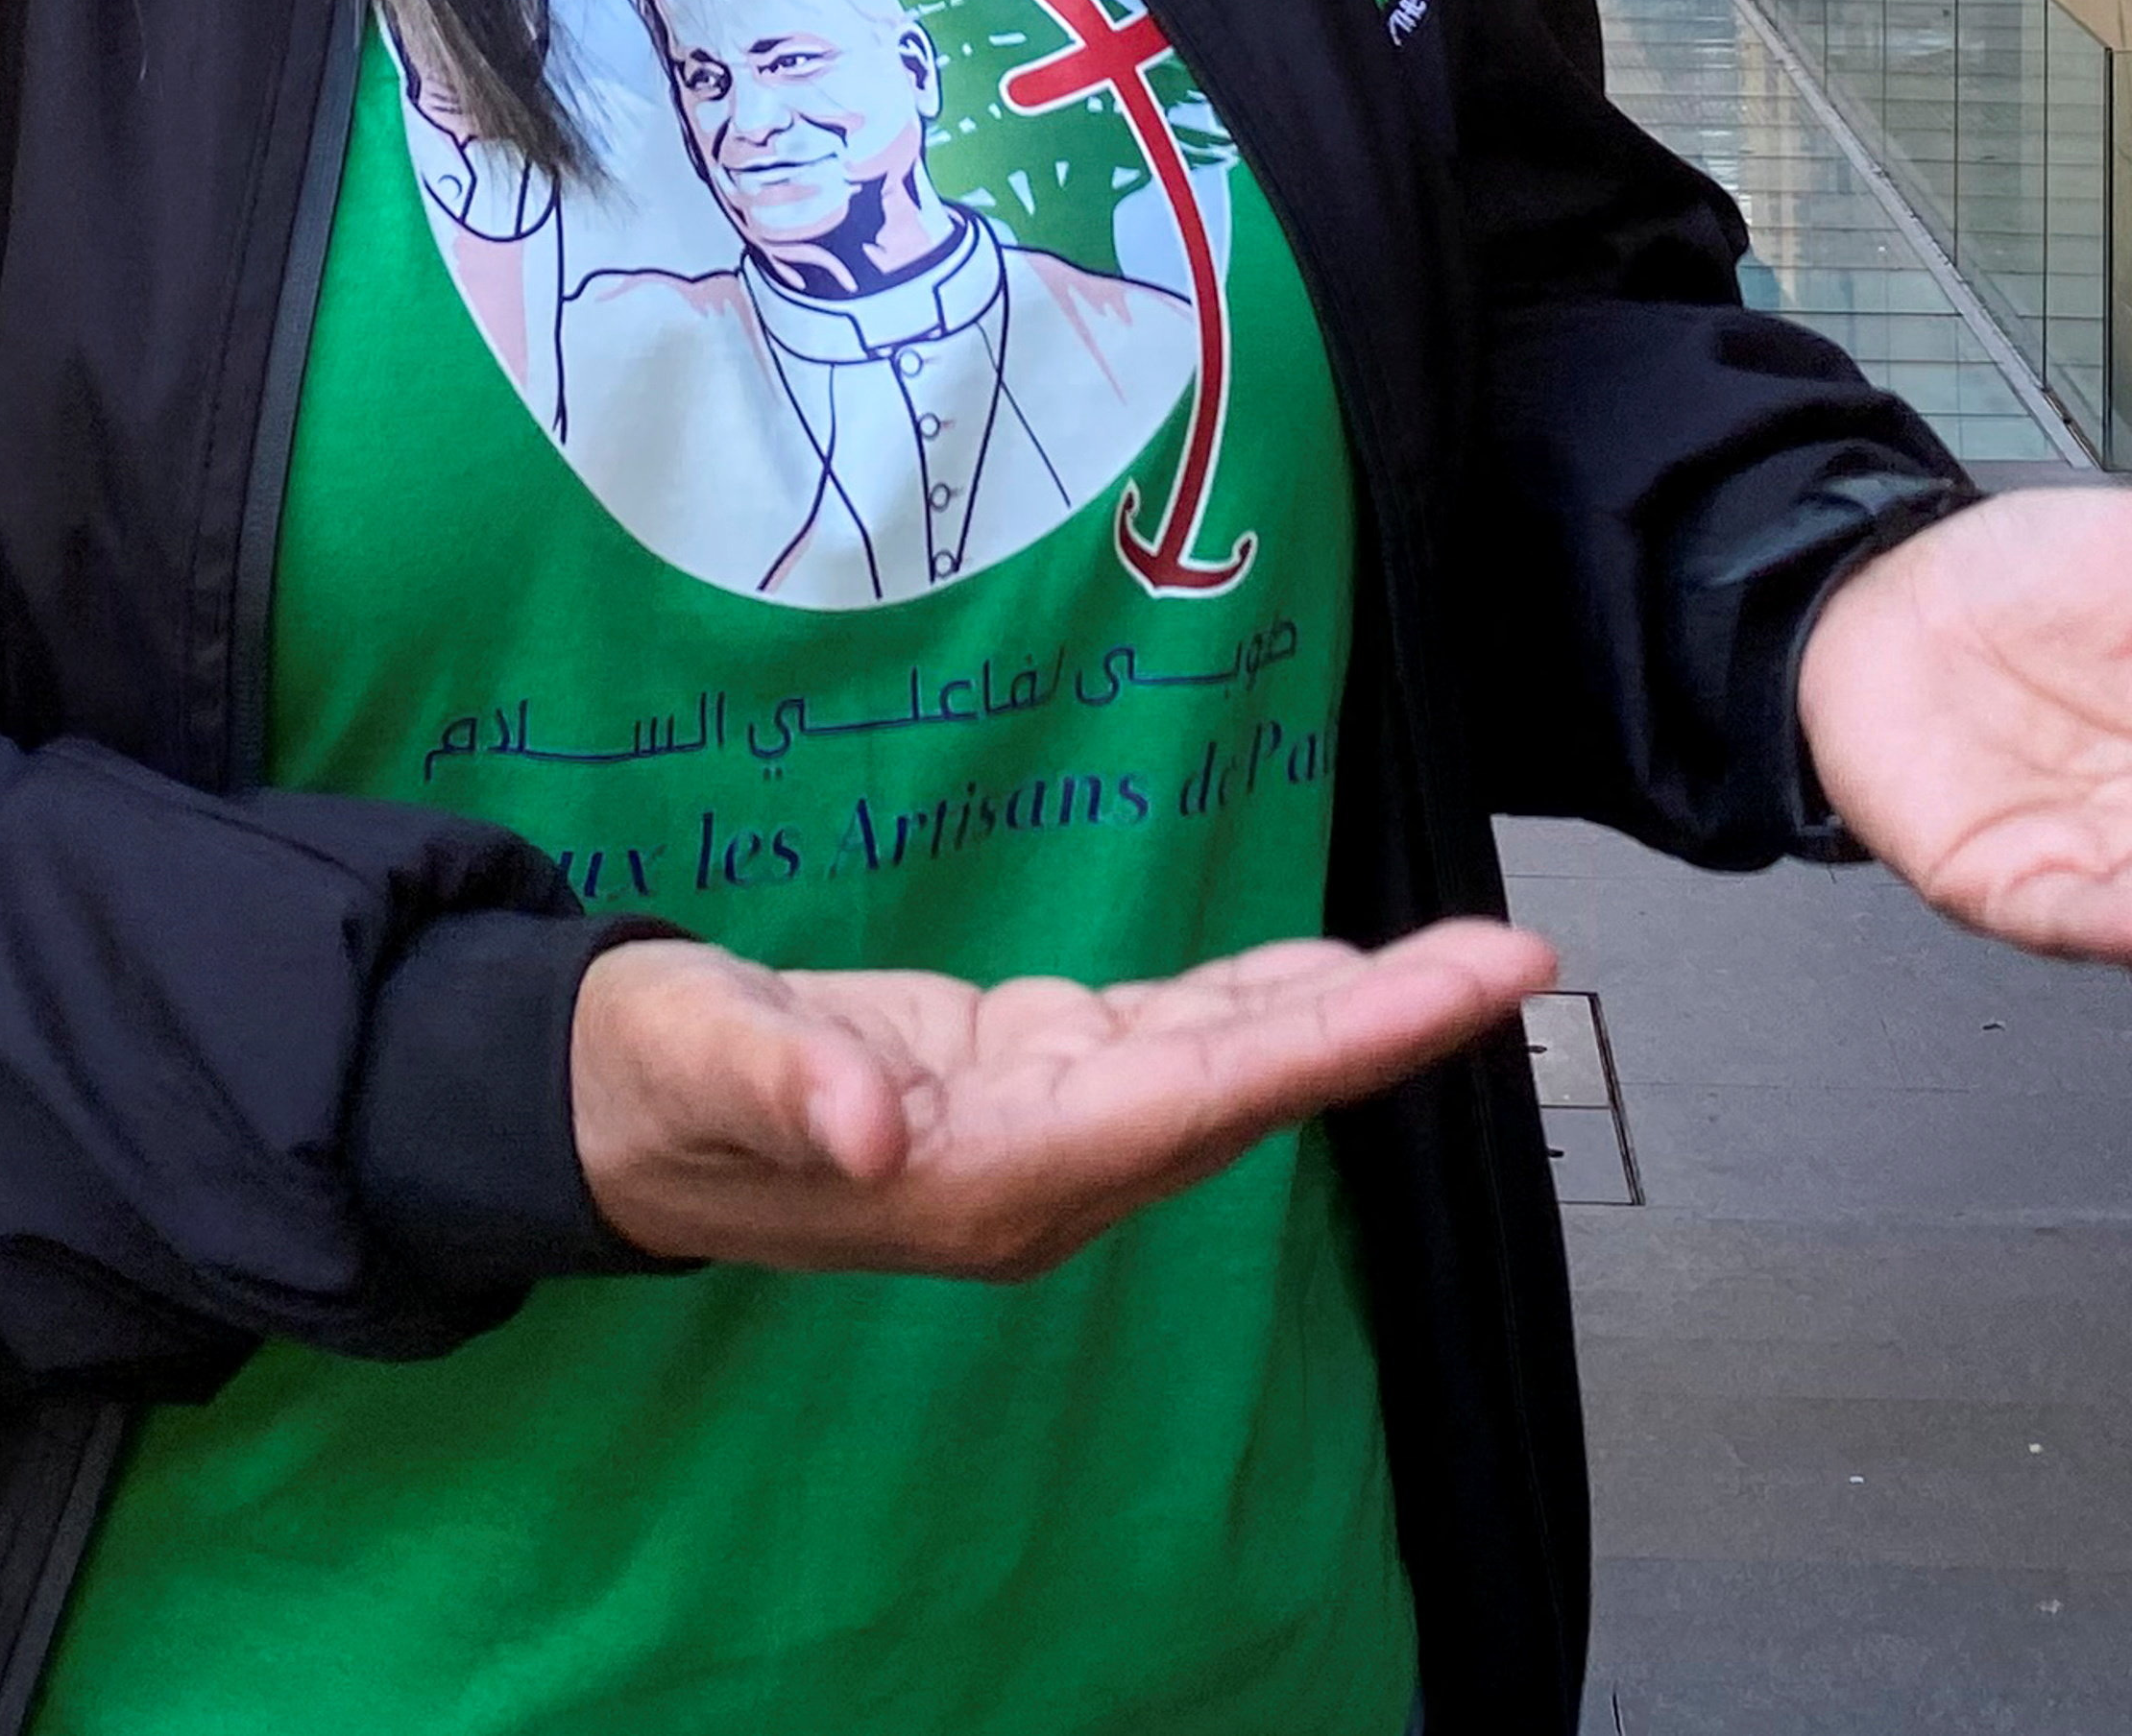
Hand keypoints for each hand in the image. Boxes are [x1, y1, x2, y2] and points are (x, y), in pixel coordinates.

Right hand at [570, 919, 1550, 1276]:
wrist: (611, 1109)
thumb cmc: (648, 1079)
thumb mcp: (691, 1062)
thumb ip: (782, 1089)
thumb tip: (872, 1127)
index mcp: (982, 1173)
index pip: (1190, 1104)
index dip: (1326, 1049)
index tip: (1445, 1000)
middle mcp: (1044, 1167)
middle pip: (1245, 1089)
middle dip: (1383, 1026)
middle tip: (1519, 960)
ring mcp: (1045, 1126)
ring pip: (1229, 1066)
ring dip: (1350, 1013)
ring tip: (1477, 957)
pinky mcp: (1031, 1075)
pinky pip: (1180, 1042)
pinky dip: (1268, 1000)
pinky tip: (1342, 970)